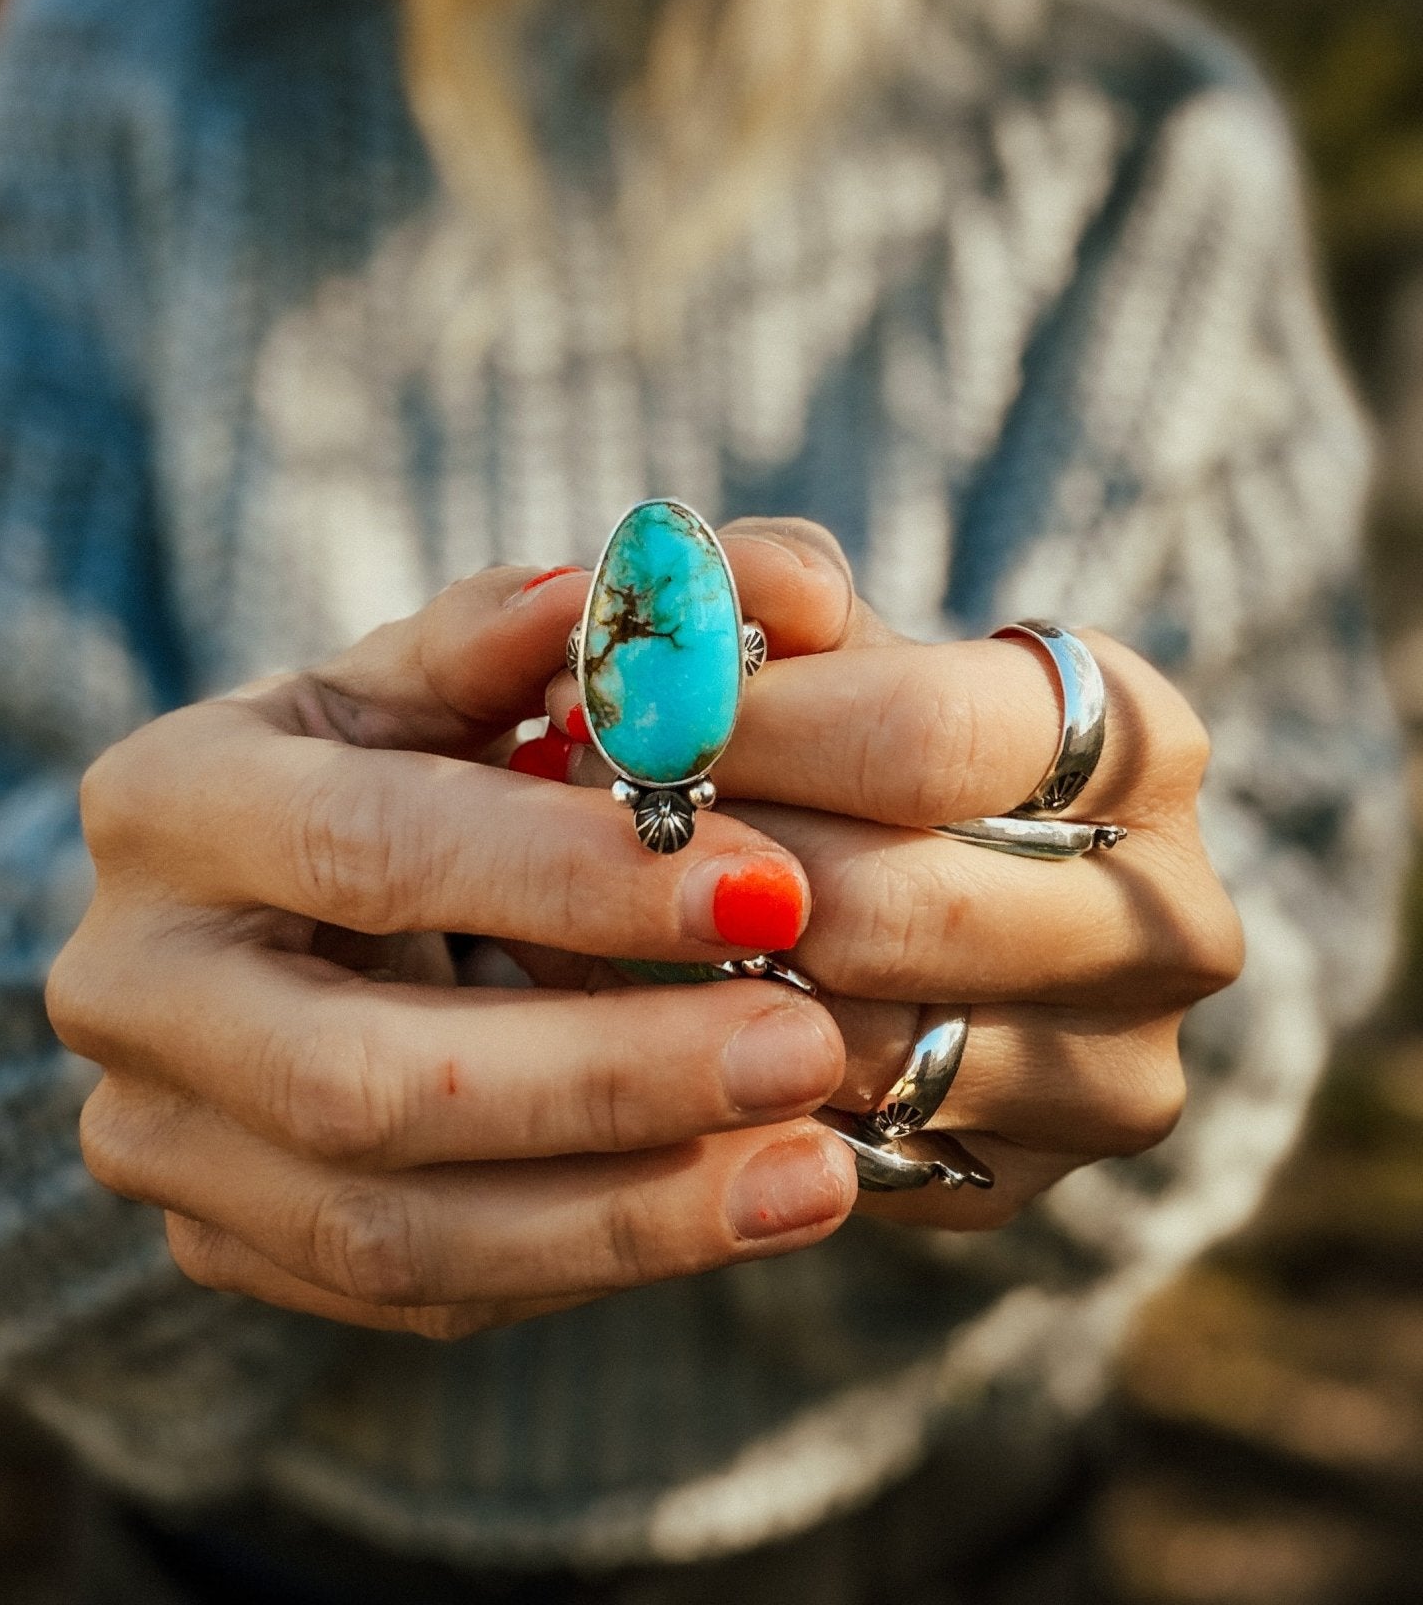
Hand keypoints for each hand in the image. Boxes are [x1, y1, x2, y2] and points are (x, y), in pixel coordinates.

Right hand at [47, 560, 867, 1338]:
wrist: (275, 907)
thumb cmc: (384, 761)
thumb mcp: (428, 680)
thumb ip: (511, 639)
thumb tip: (624, 592)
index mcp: (168, 801)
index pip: (369, 845)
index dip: (567, 874)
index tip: (770, 885)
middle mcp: (126, 983)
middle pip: (362, 1080)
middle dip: (604, 1073)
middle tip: (805, 1047)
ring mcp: (161, 1137)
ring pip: (388, 1229)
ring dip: (624, 1212)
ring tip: (810, 1168)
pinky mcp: (223, 1244)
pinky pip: (418, 1289)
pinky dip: (590, 1257)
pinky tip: (738, 1211)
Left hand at [546, 520, 1243, 1228]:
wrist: (914, 894)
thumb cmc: (862, 732)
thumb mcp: (833, 639)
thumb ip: (770, 589)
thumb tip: (711, 578)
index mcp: (1146, 746)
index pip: (927, 739)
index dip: (752, 725)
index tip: (622, 712)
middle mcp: (1172, 921)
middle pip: (887, 907)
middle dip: (708, 856)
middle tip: (590, 815)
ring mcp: (1113, 1073)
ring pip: (851, 1042)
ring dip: (695, 973)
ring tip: (608, 897)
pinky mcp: (1022, 1184)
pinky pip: (829, 1144)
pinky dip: (721, 1074)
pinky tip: (659, 1001)